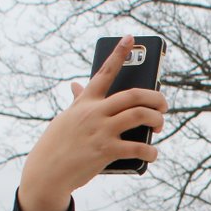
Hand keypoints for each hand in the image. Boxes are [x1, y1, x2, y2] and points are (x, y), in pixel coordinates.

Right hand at [18, 36, 168, 210]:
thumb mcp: (67, 118)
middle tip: (164, 105)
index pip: (104, 72)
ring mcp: (101, 131)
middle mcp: (94, 112)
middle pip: (134, 95)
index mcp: (85, 102)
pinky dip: (150, 151)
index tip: (130, 38)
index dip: (118, 54)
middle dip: (156, 98)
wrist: (47, 172)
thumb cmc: (59, 144)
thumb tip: (76, 85)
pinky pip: (137, 147)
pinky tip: (153, 153)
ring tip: (160, 125)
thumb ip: (78, 102)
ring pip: (140, 116)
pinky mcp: (106, 151)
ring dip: (157, 119)